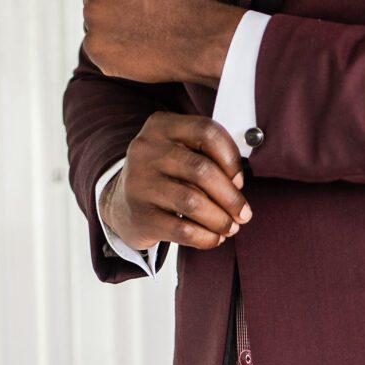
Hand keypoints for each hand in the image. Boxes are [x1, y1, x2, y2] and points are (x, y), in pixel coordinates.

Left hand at [72, 0, 245, 86]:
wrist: (203, 41)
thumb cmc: (195, 0)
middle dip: (108, 0)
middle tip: (138, 11)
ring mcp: (93, 18)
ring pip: (94, 21)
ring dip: (111, 25)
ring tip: (144, 32)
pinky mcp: (96, 48)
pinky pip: (98, 46)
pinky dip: (114, 49)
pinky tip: (140, 49)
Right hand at [99, 112, 251, 251]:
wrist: (120, 203)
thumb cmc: (164, 175)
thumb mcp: (178, 150)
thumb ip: (207, 155)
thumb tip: (238, 184)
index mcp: (161, 126)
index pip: (207, 132)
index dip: (231, 158)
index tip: (239, 180)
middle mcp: (146, 150)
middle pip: (202, 170)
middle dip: (231, 196)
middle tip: (244, 213)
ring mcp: (139, 183)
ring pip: (193, 202)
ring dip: (220, 219)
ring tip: (230, 227)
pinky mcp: (139, 216)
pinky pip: (182, 230)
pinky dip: (206, 238)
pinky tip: (214, 238)